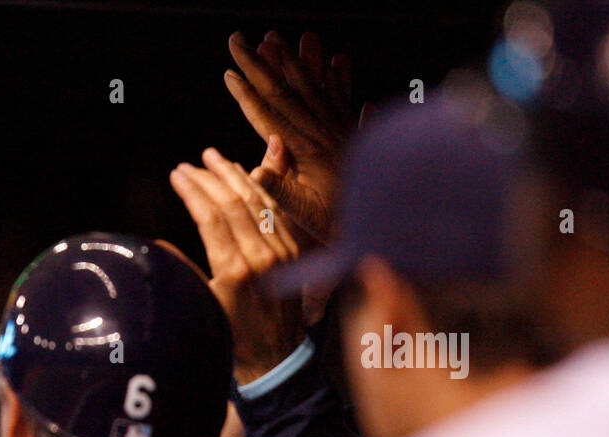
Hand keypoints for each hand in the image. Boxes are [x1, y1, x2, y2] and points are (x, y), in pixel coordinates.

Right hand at [170, 147, 303, 383]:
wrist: (276, 358)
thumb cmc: (232, 338)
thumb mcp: (202, 307)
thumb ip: (183, 272)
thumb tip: (157, 244)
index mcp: (235, 271)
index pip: (211, 216)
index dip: (193, 190)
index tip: (177, 174)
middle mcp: (262, 257)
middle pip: (233, 202)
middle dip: (210, 177)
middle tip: (190, 163)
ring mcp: (282, 252)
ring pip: (256, 201)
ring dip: (234, 175)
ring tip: (214, 157)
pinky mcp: (293, 252)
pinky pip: (274, 211)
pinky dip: (258, 189)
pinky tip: (244, 175)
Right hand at [224, 30, 363, 249]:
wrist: (379, 225)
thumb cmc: (334, 226)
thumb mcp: (303, 215)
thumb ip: (281, 192)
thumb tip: (255, 172)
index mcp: (306, 152)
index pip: (269, 116)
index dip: (247, 94)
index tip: (229, 73)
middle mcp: (323, 134)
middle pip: (286, 91)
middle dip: (260, 64)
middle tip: (239, 39)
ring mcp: (339, 131)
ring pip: (313, 87)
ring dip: (294, 61)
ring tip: (278, 37)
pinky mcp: (351, 135)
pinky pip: (342, 99)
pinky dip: (338, 78)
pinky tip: (338, 60)